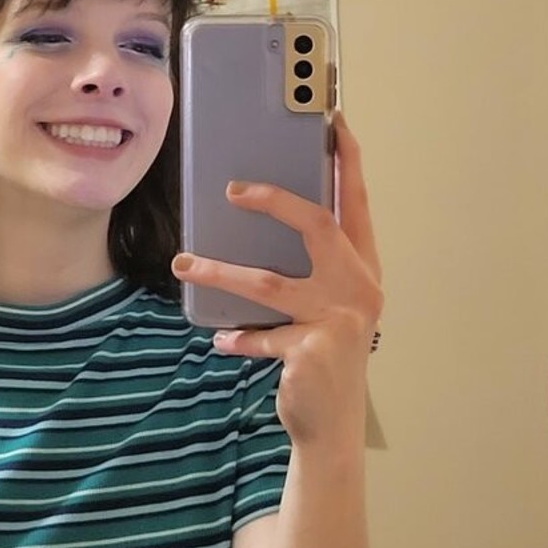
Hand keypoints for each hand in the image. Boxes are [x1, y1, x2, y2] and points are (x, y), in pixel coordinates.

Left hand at [171, 111, 382, 450]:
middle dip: (274, 201)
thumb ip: (308, 269)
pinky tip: (221, 338)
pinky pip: (260, 335)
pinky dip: (238, 336)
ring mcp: (337, 320)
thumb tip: (253, 222)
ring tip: (184, 263)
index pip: (356, 203)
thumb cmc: (325, 355)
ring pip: (268, 282)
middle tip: (231, 190)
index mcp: (363, 269)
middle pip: (317, 225)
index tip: (333, 122)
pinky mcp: (310, 350)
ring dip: (220, 271)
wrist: (331, 425)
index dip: (347, 161)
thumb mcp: (326, 306)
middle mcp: (358, 288)